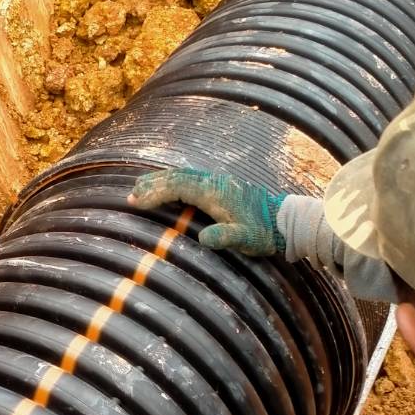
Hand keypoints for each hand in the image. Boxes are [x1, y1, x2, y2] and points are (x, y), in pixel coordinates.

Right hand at [129, 169, 286, 255]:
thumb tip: (203, 239)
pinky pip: (190, 179)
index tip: (136, 201)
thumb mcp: (245, 239)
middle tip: (131, 195)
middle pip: (176, 177)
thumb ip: (225, 237)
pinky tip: (168, 188)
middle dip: (152, 184)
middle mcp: (213, 182)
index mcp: (214, 192)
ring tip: (141, 188)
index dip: (155, 193)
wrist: (283, 221)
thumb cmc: (263, 232)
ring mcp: (216, 182)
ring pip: (182, 175)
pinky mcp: (220, 186)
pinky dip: (173, 182)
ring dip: (161, 181)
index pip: (177, 187)